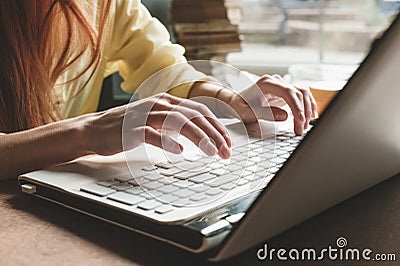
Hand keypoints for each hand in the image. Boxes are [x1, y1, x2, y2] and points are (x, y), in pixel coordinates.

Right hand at [83, 93, 231, 158]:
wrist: (94, 130)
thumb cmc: (128, 128)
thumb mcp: (157, 122)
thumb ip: (176, 125)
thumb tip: (199, 136)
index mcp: (167, 102)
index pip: (199, 111)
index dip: (217, 126)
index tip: (227, 142)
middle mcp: (158, 105)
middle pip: (194, 116)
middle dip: (214, 133)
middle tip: (226, 151)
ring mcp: (145, 115)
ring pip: (178, 122)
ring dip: (198, 137)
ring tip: (211, 151)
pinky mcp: (131, 129)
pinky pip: (153, 134)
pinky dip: (168, 142)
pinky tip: (179, 151)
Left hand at [218, 74, 316, 134]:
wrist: (234, 102)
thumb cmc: (239, 106)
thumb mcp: (248, 113)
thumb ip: (266, 114)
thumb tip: (286, 116)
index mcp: (266, 83)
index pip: (288, 92)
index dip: (297, 107)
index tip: (300, 121)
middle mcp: (276, 82)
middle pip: (298, 93)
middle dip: (303, 112)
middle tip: (301, 129)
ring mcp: (281, 86)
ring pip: (302, 94)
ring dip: (307, 110)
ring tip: (306, 126)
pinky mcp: (285, 93)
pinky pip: (300, 97)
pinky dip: (307, 106)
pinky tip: (310, 117)